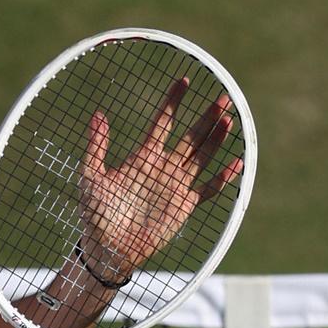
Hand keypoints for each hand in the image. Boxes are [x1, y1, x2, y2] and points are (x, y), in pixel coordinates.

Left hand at [77, 77, 242, 281]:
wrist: (106, 246)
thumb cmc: (95, 212)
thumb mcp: (91, 175)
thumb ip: (96, 146)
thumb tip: (99, 113)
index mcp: (143, 157)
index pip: (163, 122)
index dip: (173, 102)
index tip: (184, 80)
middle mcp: (163, 168)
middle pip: (191, 136)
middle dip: (206, 117)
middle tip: (222, 98)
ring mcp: (176, 186)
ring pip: (202, 157)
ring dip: (216, 139)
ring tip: (229, 119)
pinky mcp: (184, 206)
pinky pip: (208, 190)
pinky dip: (222, 178)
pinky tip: (235, 163)